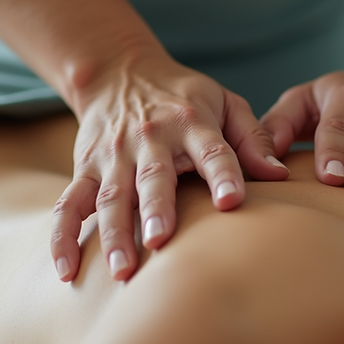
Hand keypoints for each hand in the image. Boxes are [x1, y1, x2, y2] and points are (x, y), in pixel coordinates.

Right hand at [50, 52, 288, 281]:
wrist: (119, 72)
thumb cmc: (184, 97)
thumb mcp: (225, 102)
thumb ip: (253, 138)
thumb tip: (280, 176)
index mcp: (191, 122)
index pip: (211, 149)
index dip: (222, 173)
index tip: (231, 201)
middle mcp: (149, 139)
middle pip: (152, 176)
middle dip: (155, 208)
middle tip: (159, 241)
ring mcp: (113, 156)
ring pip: (110, 196)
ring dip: (113, 233)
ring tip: (121, 270)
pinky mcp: (85, 169)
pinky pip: (68, 205)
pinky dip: (62, 237)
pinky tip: (66, 271)